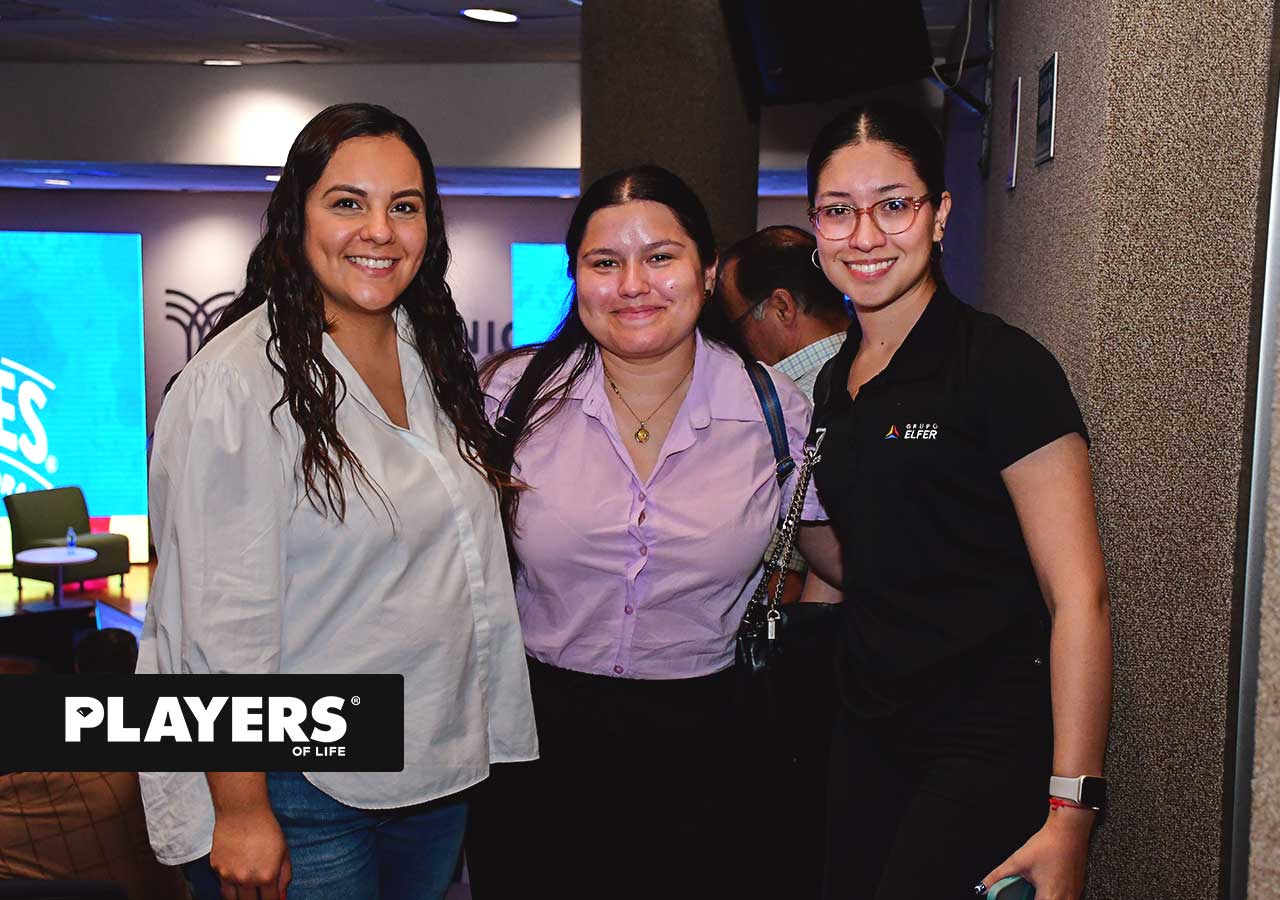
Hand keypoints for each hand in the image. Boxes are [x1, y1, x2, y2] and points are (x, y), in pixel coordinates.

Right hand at [209, 805, 291, 899]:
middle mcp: (247, 879)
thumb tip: (282, 896)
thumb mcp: (284, 852)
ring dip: (241, 897)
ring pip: (233, 899)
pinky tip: (236, 876)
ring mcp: (229, 875)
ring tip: (247, 891)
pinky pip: (223, 885)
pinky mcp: (216, 868)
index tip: (272, 897)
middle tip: (259, 893)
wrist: (242, 812)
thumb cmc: (266, 829)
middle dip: (257, 899)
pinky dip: (230, 885)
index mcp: (267, 876)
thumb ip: (284, 876)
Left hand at [978, 807, 1094, 899]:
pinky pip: (1065, 898)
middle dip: (1030, 898)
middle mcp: (1065, 899)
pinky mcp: (1078, 888)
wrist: (1069, 831)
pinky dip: (1053, 895)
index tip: (1015, 897)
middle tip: (1024, 891)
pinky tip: (1045, 885)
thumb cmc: (1047, 844)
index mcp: (1049, 897)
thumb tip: (982, 886)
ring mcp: (1074, 895)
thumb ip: (997, 876)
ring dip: (1044, 897)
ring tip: (1034, 888)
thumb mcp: (1017, 861)